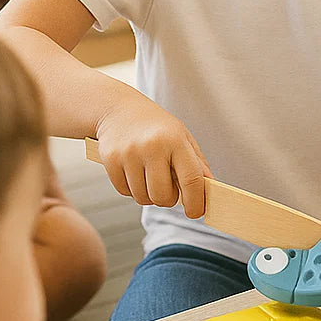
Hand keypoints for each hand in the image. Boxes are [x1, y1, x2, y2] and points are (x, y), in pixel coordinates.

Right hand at [95, 94, 210, 218]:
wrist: (119, 109)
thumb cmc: (156, 126)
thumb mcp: (182, 136)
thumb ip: (197, 163)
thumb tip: (210, 188)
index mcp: (175, 140)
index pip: (191, 180)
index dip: (196, 202)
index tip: (196, 212)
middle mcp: (152, 147)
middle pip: (163, 196)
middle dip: (168, 200)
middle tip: (168, 189)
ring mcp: (129, 153)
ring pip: (143, 198)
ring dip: (149, 195)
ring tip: (150, 177)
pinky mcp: (110, 160)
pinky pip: (124, 192)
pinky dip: (132, 189)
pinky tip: (134, 172)